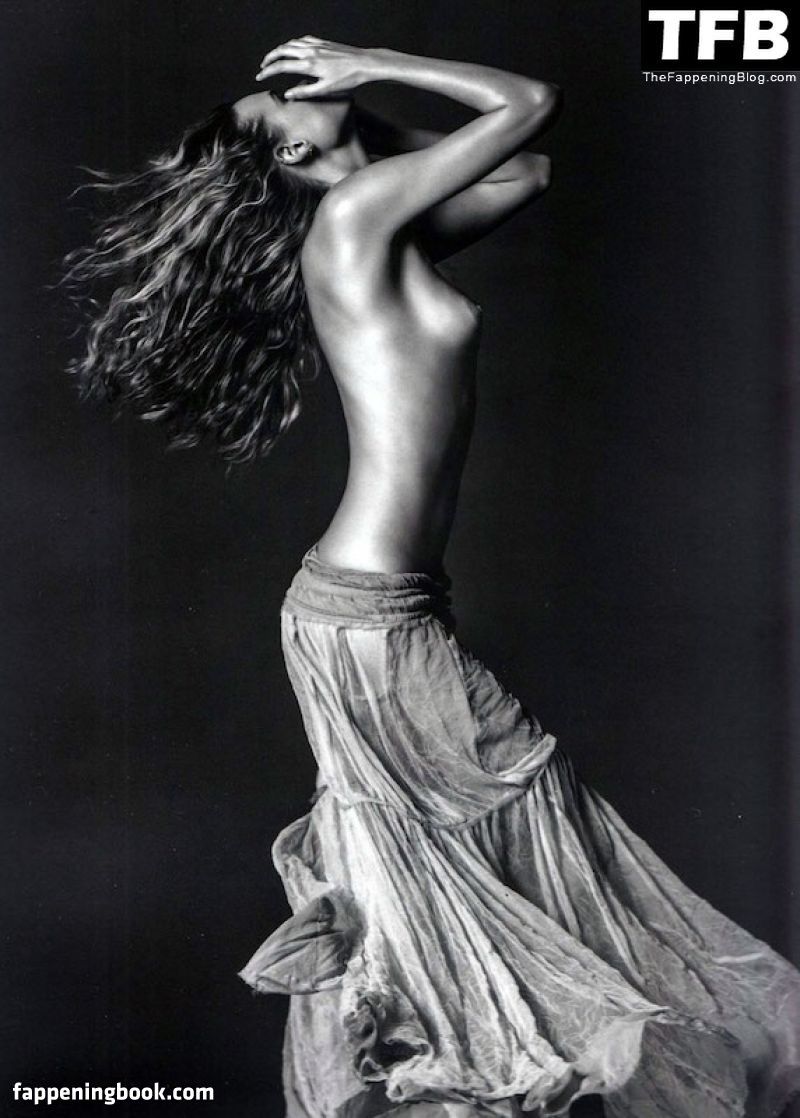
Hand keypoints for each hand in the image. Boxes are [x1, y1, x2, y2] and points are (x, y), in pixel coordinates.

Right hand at [255, 36, 379, 98]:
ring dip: (279, 50)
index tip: (260, 77)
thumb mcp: (326, 90)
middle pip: (282, 50)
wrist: (363, 63)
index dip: (268, 72)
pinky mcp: (322, 42)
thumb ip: (305, 92)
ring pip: (291, 43)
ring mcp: (316, 44)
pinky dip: (292, 44)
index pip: (282, 66)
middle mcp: (310, 51)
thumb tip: (287, 94)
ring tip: (274, 58)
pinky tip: (292, 48)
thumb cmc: (347, 79)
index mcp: (309, 64)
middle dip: (269, 58)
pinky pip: (302, 40)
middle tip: (263, 66)